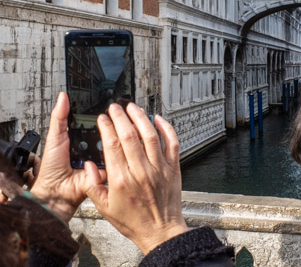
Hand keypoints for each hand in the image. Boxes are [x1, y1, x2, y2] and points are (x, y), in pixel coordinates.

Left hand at [30, 92, 105, 222]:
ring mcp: (100, 161)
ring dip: (115, 142)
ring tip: (118, 132)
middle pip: (106, 135)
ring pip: (113, 147)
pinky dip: (115, 158)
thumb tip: (63, 97)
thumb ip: (60, 117)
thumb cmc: (51, 169)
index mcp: (81, 140)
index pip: (95, 125)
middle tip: (117, 117)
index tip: (110, 106)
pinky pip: (115, 163)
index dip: (102, 117)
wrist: (55, 192)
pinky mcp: (106, 172)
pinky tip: (115, 151)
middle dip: (111, 128)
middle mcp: (92, 150)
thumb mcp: (55, 137)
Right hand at [85, 102, 187, 254]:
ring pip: (150, 135)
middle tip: (115, 107)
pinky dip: (167, 128)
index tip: (103, 118)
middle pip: (129, 135)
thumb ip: (92, 185)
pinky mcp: (173, 168)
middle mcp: (141, 171)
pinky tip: (158, 119)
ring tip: (133, 107)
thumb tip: (88, 165)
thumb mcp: (104, 207)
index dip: (106, 127)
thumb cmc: (134, 221)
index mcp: (121, 179)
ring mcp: (159, 168)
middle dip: (120, 117)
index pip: (112, 144)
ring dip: (141, 118)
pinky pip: (172, 143)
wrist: (160, 231)